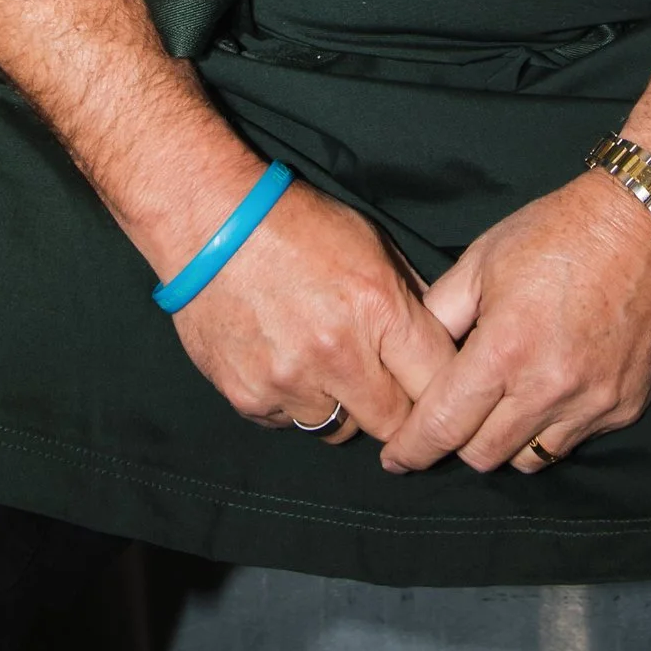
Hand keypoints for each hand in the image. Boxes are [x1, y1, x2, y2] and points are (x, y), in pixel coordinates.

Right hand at [171, 182, 457, 444]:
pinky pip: (289, 423)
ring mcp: (289, 382)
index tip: (435, 390)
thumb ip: (410, 295)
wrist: (208, 221)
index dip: (442, 390)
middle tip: (386, 388)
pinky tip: (284, 363)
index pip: (437, 383)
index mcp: (378, 308)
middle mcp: (337, 354)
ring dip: (342, 407)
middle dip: (397, 410)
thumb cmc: (295, 223)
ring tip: (325, 367)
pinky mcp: (248, 397)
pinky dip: (293, 403)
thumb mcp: (370, 242)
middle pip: (393, 424)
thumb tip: (441, 337)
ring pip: (339, 429)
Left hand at [379, 174, 650, 475]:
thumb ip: (441, 313)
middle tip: (454, 419)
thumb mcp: (482, 259)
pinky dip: (554, 426)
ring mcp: (592, 403)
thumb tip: (415, 354)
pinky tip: (552, 389)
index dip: (412, 450)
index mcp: (504, 350)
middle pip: (484, 456)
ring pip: (531, 459)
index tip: (397, 459)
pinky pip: (575, 440)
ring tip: (505, 405)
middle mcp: (548, 389)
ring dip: (508, 441)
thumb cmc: (559, 233)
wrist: (649, 224)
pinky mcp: (626, 407)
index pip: (443, 427)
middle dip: (459, 443)